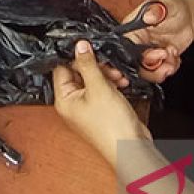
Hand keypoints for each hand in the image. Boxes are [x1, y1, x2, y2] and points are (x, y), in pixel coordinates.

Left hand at [53, 40, 150, 166]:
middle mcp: (72, 103)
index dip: (75, 58)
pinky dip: (111, 83)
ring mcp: (87, 106)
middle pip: (78, 73)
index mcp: (64, 99)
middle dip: (95, 66)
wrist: (131, 147)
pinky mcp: (100, 108)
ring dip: (106, 74)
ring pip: (92, 79)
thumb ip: (88, 64)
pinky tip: (121, 83)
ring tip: (117, 77)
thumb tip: (79, 46)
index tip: (89, 50)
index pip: (62, 69)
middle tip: (107, 66)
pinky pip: (102, 88)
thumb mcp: (99, 87)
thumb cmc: (112, 127)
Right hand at [121, 0, 193, 82]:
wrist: (190, 17)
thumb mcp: (166, 6)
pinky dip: (170, 69)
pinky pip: (159, 73)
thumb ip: (156, 11)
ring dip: (161, 70)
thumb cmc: (174, 7)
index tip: (132, 70)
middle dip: (150, 68)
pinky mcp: (157, 61)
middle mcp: (135, 43)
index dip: (123, 62)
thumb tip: (148, 18)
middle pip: (133, 65)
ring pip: (146, 73)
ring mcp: (146, 53)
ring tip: (173, 56)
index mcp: (131, 30)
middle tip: (165, 57)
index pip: (122, 48)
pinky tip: (175, 57)